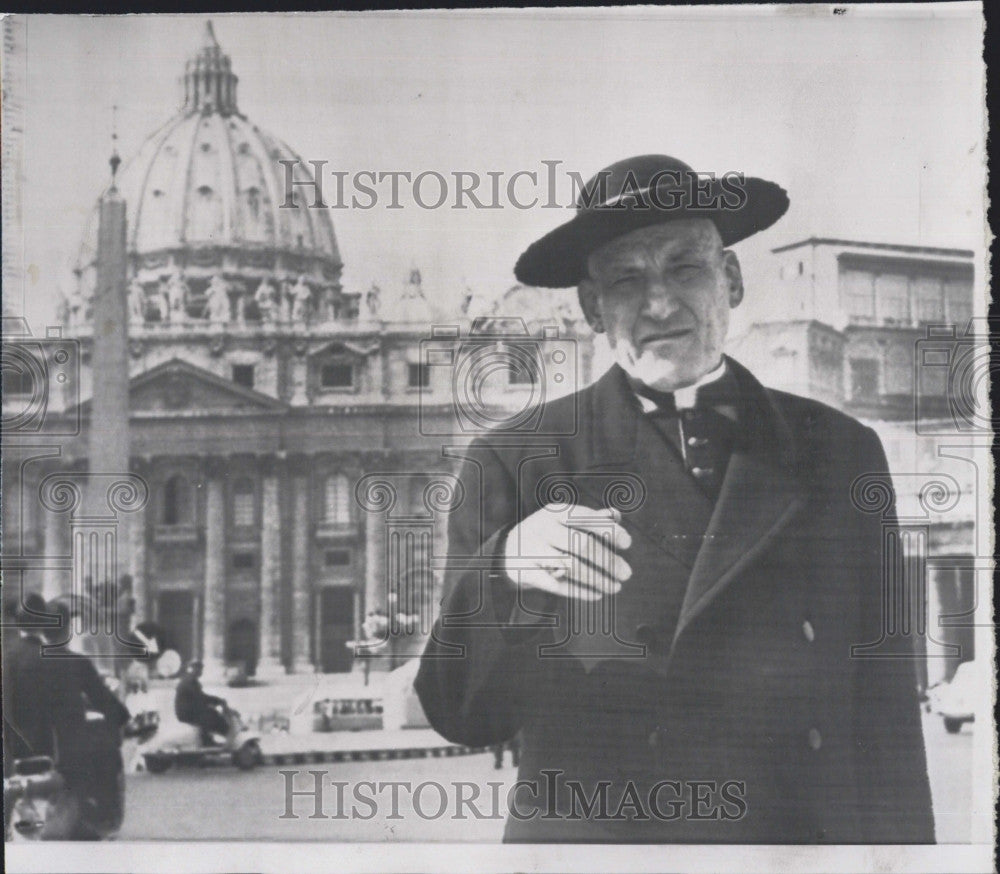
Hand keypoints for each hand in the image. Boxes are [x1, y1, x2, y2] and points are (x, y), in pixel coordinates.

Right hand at [503, 503, 631, 601]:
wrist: (507, 551)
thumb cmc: (547, 534)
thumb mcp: (564, 520)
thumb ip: (590, 517)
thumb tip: (616, 515)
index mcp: (555, 512)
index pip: (586, 517)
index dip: (609, 530)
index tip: (627, 544)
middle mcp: (542, 528)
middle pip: (581, 544)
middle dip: (608, 560)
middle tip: (627, 574)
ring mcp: (533, 551)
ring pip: (571, 566)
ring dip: (597, 579)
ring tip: (615, 587)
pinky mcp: (527, 573)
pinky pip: (557, 585)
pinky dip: (580, 591)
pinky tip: (597, 595)